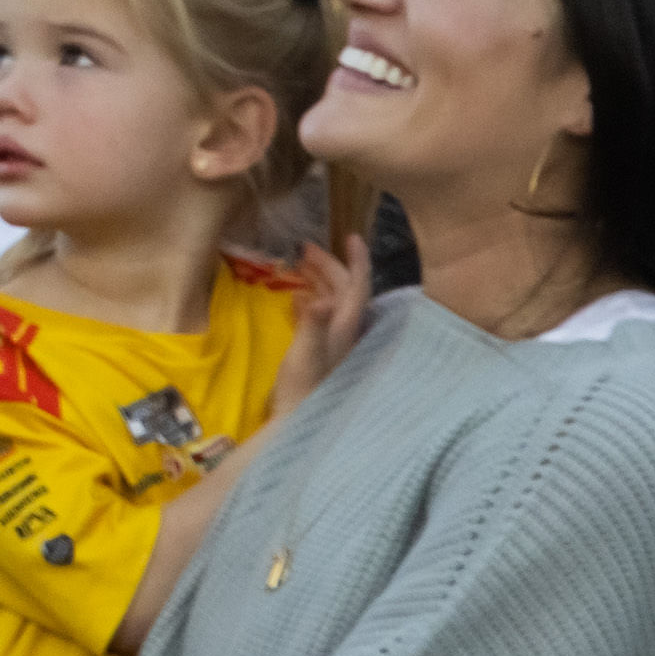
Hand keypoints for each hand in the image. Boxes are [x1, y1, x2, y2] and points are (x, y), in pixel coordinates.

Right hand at [269, 234, 370, 414]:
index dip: (357, 259)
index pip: (358, 285)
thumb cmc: (303, 387)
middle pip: (345, 289)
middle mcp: (346, 330)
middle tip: (304, 248)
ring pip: (334, 300)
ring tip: (300, 265)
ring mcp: (337, 341)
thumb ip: (311, 325)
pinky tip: (297, 297)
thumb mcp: (303, 354)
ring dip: (320, 279)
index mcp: (345, 326)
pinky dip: (312, 298)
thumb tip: (317, 298)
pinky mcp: (325, 350)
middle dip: (329, 265)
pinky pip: (323, 314)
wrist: (301, 420)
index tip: (352, 235)